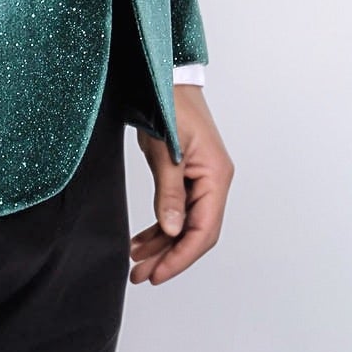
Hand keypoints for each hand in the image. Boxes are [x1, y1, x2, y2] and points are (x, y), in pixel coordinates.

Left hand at [130, 87, 233, 285]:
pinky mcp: (187, 175)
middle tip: (140, 276)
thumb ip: (169, 192)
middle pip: (195, 233)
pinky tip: (140, 240)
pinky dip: (159, 227)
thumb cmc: (169, 104)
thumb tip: (171, 231)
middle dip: (168, 257)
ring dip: (161, 245)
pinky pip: (176, 210)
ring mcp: (201, 179)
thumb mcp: (166, 150)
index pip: (203, 230)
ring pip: (183, 225)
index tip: (158, 274)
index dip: (180, 256)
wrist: (165, 76)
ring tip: (136, 263)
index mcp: (216, 176)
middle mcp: (213, 182)